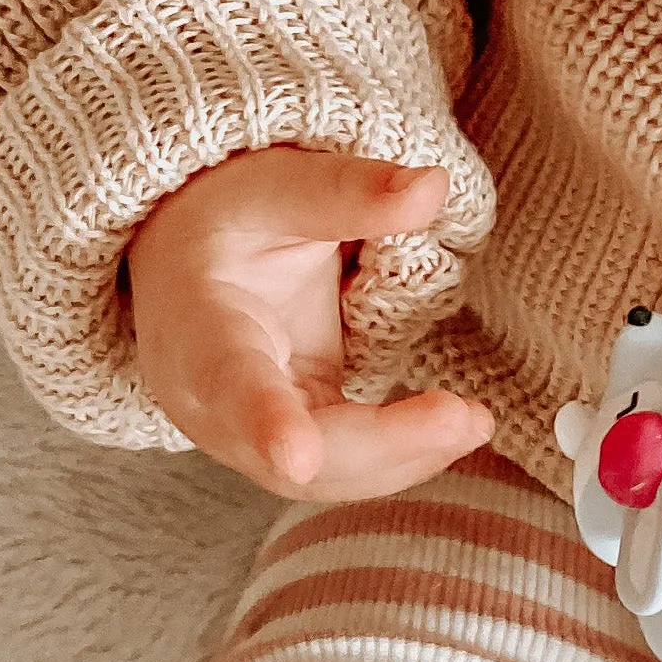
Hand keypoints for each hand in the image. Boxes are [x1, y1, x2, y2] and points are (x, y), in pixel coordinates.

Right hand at [123, 146, 491, 499]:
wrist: (187, 262)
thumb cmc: (226, 222)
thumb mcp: (275, 186)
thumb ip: (347, 192)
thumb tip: (432, 187)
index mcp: (196, 328)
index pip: (227, 381)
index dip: (263, 423)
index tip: (299, 458)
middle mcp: (211, 402)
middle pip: (284, 454)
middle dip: (377, 445)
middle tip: (463, 418)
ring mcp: (249, 434)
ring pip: (323, 474)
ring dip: (404, 458)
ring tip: (474, 420)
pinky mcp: (292, 438)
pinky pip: (345, 466)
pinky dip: (403, 455)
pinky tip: (456, 428)